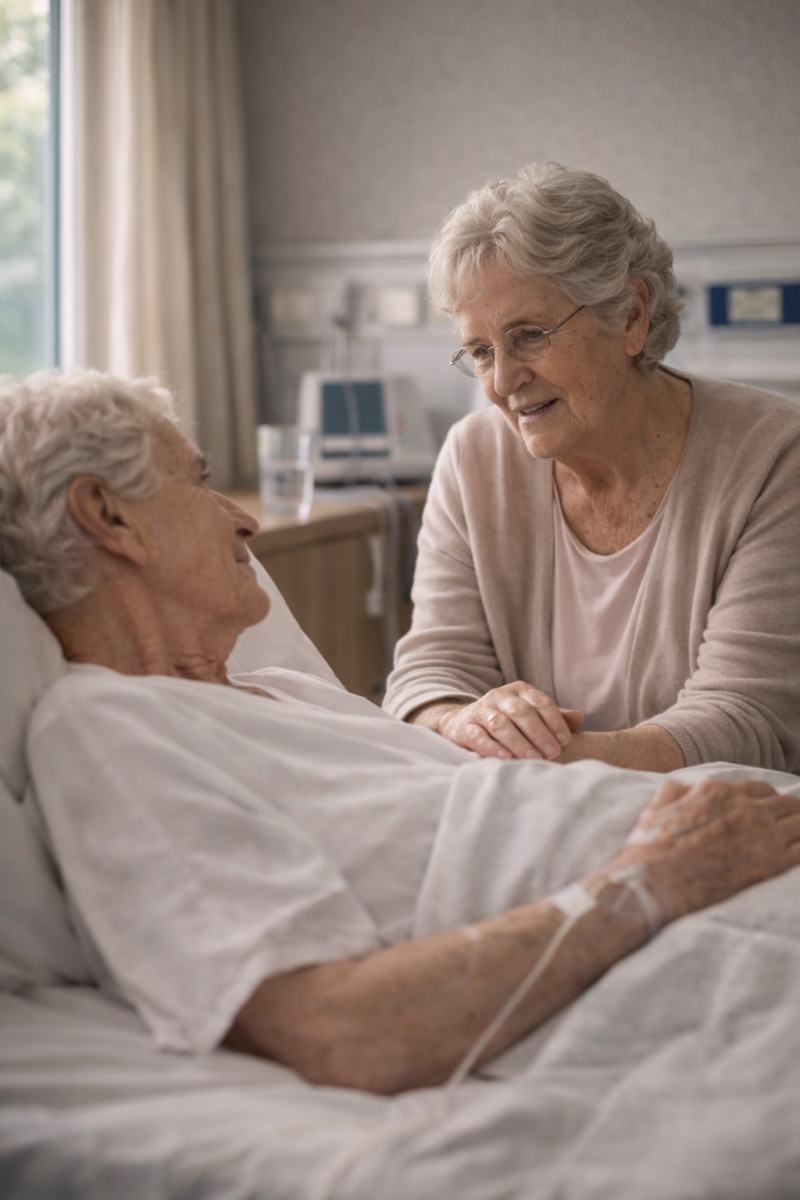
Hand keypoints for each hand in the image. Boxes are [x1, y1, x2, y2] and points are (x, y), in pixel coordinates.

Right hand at [438, 682, 583, 760]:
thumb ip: (555, 717)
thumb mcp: (531, 716)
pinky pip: (478, 736)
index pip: (540, 702)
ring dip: (518, 743)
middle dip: (539, 734)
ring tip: (533, 759)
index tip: (566, 741)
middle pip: (521, 712)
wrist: (464, 725)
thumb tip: (578, 718)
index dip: (554, 721)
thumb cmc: (508, 723)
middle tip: (553, 754)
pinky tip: (505, 759)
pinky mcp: (464, 727)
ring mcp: (479, 710)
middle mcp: (498, 696)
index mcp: (519, 691)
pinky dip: (491, 748)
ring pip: (500, 724)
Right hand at [611, 779, 799, 920]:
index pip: (758, 788)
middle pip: (785, 802)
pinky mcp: (770, 862)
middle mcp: (743, 806)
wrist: (656, 881)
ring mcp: (760, 833)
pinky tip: (798, 854)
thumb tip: (685, 789)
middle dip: (788, 812)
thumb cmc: (651, 848)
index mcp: (717, 791)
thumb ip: (675, 792)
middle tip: (787, 825)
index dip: (765, 801)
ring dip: (799, 826)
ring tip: (796, 837)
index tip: (765, 812)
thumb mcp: (656, 807)